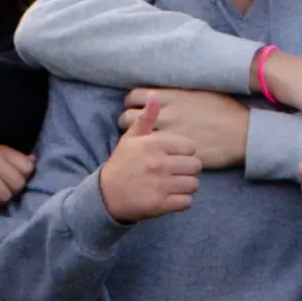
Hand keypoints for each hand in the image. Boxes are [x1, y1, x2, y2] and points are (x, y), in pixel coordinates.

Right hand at [98, 94, 201, 224]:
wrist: (106, 194)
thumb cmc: (122, 164)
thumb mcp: (131, 138)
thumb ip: (147, 118)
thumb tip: (155, 96)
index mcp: (154, 145)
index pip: (191, 147)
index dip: (185, 153)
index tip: (175, 157)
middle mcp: (158, 163)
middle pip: (196, 166)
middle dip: (188, 170)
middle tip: (177, 173)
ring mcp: (160, 185)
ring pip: (193, 184)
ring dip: (186, 186)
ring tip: (174, 185)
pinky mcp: (161, 204)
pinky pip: (187, 202)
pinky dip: (182, 201)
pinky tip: (171, 197)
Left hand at [118, 87, 248, 169]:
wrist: (241, 133)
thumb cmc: (225, 111)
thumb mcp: (201, 93)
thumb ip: (180, 94)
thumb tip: (169, 94)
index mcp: (171, 97)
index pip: (136, 96)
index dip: (131, 102)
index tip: (135, 107)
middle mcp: (165, 114)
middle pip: (129, 117)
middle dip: (127, 122)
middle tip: (133, 128)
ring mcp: (168, 135)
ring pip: (137, 139)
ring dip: (136, 141)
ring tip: (141, 145)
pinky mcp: (174, 154)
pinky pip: (152, 155)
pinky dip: (149, 156)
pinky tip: (153, 157)